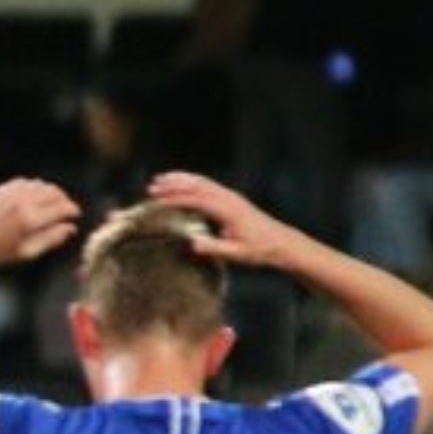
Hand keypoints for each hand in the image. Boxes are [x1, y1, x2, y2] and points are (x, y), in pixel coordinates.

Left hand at [0, 177, 81, 273]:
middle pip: (55, 193)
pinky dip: (35, 187)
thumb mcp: (26, 252)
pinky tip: (36, 198)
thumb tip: (71, 228)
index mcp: (31, 219)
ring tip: (53, 203)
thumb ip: (51, 239)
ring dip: (50, 192)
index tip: (75, 215)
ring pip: (41, 185)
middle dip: (63, 200)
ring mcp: (11, 193)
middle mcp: (22, 202)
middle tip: (66, 208)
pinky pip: (26, 182)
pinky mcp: (1, 189)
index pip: (63, 207)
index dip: (73, 210)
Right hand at [146, 171, 307, 271]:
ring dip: (181, 179)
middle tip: (152, 187)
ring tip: (160, 179)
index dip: (176, 199)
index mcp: (229, 211)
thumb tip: (193, 243)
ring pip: (203, 182)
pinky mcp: (231, 199)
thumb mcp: (236, 254)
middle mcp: (230, 199)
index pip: (198, 200)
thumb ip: (215, 248)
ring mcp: (231, 196)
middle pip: (198, 186)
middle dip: (174, 185)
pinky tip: (180, 182)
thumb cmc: (259, 250)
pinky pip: (209, 185)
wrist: (280, 242)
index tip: (157, 202)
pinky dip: (192, 181)